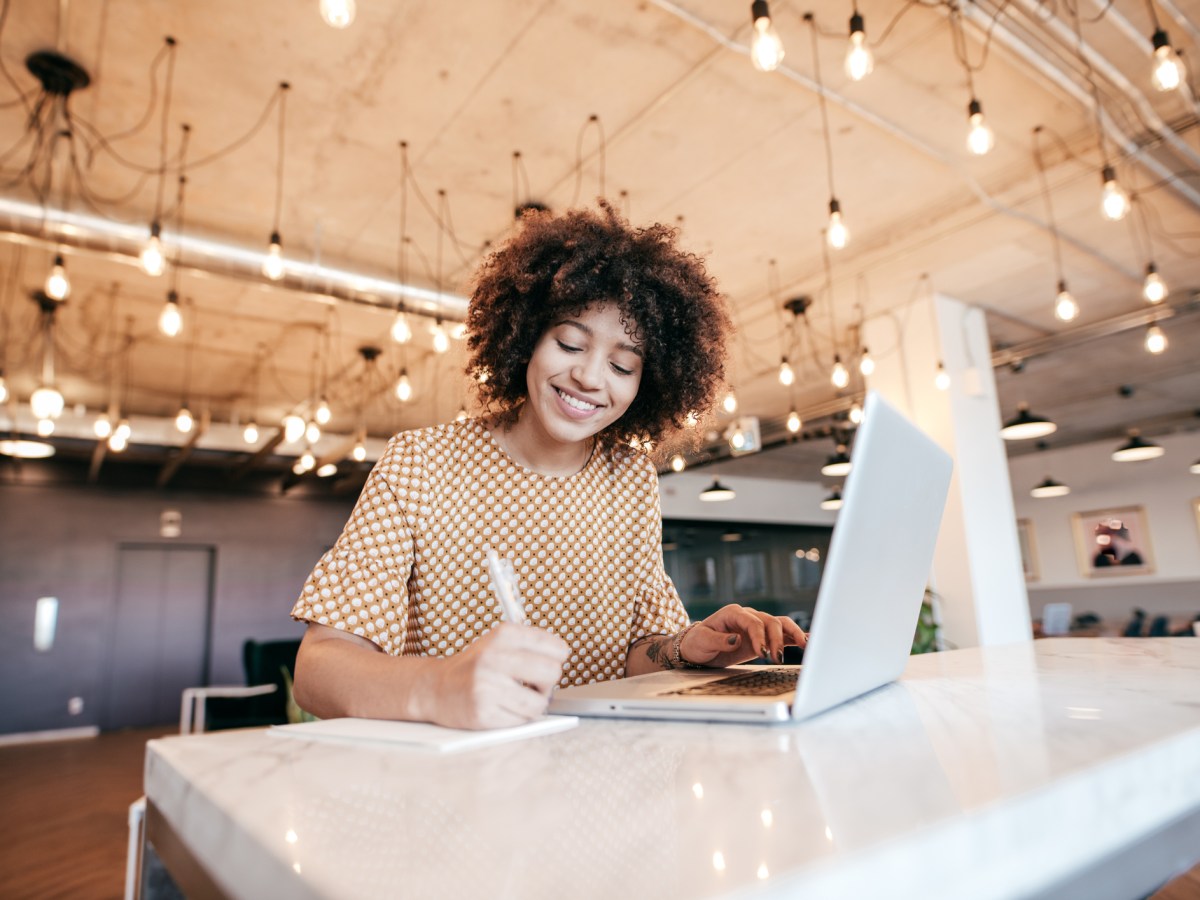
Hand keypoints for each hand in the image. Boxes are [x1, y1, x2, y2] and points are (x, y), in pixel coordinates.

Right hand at [427, 624, 569, 729]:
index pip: (556, 648)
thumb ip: (530, 645)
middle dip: (547, 684)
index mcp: (503, 635)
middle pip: (552, 673)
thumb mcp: (498, 642)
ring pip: (539, 703)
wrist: (435, 688)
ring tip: (515, 698)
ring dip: (532, 705)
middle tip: (534, 685)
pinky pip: (521, 721)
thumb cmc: (473, 667)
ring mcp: (487, 686)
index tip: (547, 663)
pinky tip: (501, 707)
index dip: (556, 660)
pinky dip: (516, 718)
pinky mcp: (482, 712)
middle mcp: (494, 657)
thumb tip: (563, 655)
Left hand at [680, 604, 806, 667]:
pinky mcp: (762, 637)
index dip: (760, 637)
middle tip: (777, 658)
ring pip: (780, 625)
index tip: (763, 653)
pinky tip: (808, 641)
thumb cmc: (697, 643)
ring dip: (792, 635)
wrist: (696, 649)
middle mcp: (748, 616)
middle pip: (770, 622)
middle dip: (777, 640)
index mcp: (733, 613)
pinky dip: (795, 637)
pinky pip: (782, 634)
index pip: (753, 622)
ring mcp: (756, 625)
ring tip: (804, 646)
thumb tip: (737, 640)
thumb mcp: (702, 641)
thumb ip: (719, 640)